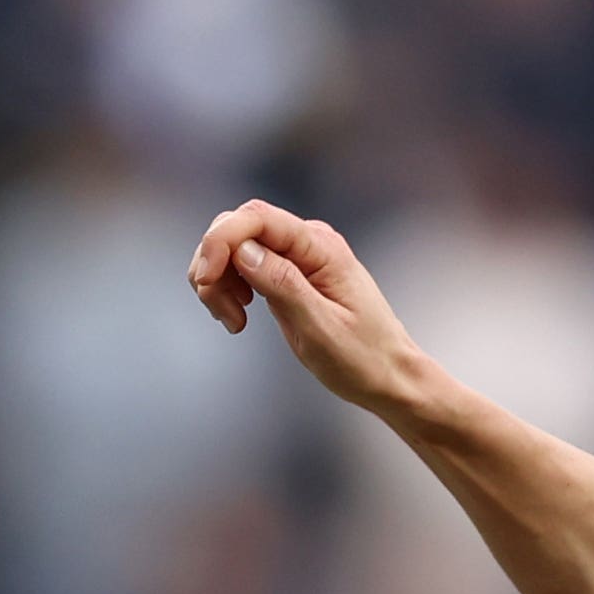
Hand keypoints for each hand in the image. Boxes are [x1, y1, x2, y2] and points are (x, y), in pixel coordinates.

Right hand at [188, 199, 436, 416]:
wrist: (388, 376)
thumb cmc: (363, 358)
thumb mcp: (320, 328)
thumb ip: (283, 285)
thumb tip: (243, 250)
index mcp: (322, 248)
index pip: (256, 217)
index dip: (220, 241)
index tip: (205, 281)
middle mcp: (308, 243)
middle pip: (239, 227)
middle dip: (215, 264)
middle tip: (221, 311)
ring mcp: (297, 256)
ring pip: (235, 246)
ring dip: (218, 280)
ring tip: (233, 320)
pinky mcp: (287, 273)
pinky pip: (243, 265)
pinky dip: (227, 287)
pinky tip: (238, 316)